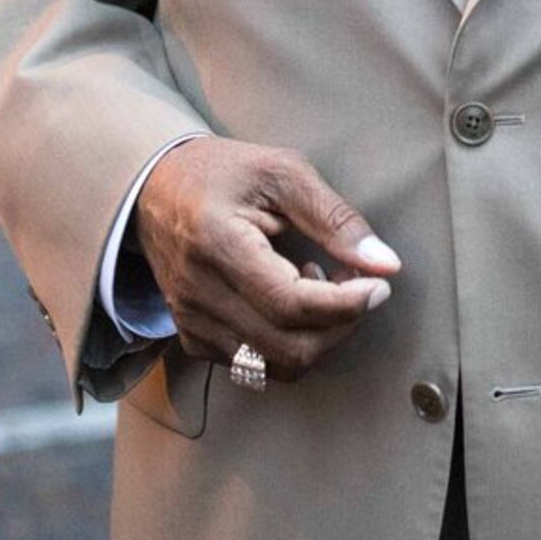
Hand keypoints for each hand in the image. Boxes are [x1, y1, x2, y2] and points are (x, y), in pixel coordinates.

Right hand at [129, 136, 399, 383]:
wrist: (153, 188)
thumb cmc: (223, 172)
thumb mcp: (283, 172)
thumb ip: (335, 218)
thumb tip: (386, 265)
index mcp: (217, 244)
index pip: (291, 304)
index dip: (346, 305)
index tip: (379, 286)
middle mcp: (198, 294)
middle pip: (289, 349)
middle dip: (339, 327)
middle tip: (355, 287)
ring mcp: (192, 322)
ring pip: (275, 366)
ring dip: (316, 338)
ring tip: (319, 289)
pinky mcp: (193, 337)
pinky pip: (254, 365)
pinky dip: (287, 343)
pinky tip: (288, 300)